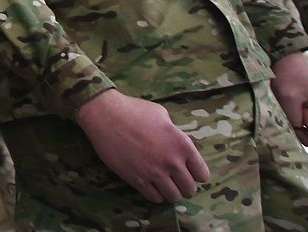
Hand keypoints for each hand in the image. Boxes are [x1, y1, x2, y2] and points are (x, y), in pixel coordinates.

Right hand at [74, 89, 210, 203]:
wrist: (105, 115)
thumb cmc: (134, 110)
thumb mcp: (162, 115)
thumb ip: (175, 133)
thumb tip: (177, 145)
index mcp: (182, 144)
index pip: (202, 174)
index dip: (197, 174)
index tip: (190, 172)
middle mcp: (172, 162)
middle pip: (190, 189)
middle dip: (185, 186)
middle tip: (176, 180)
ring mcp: (154, 173)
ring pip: (173, 197)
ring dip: (171, 192)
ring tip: (164, 185)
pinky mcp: (137, 179)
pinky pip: (154, 198)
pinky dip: (156, 195)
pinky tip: (151, 186)